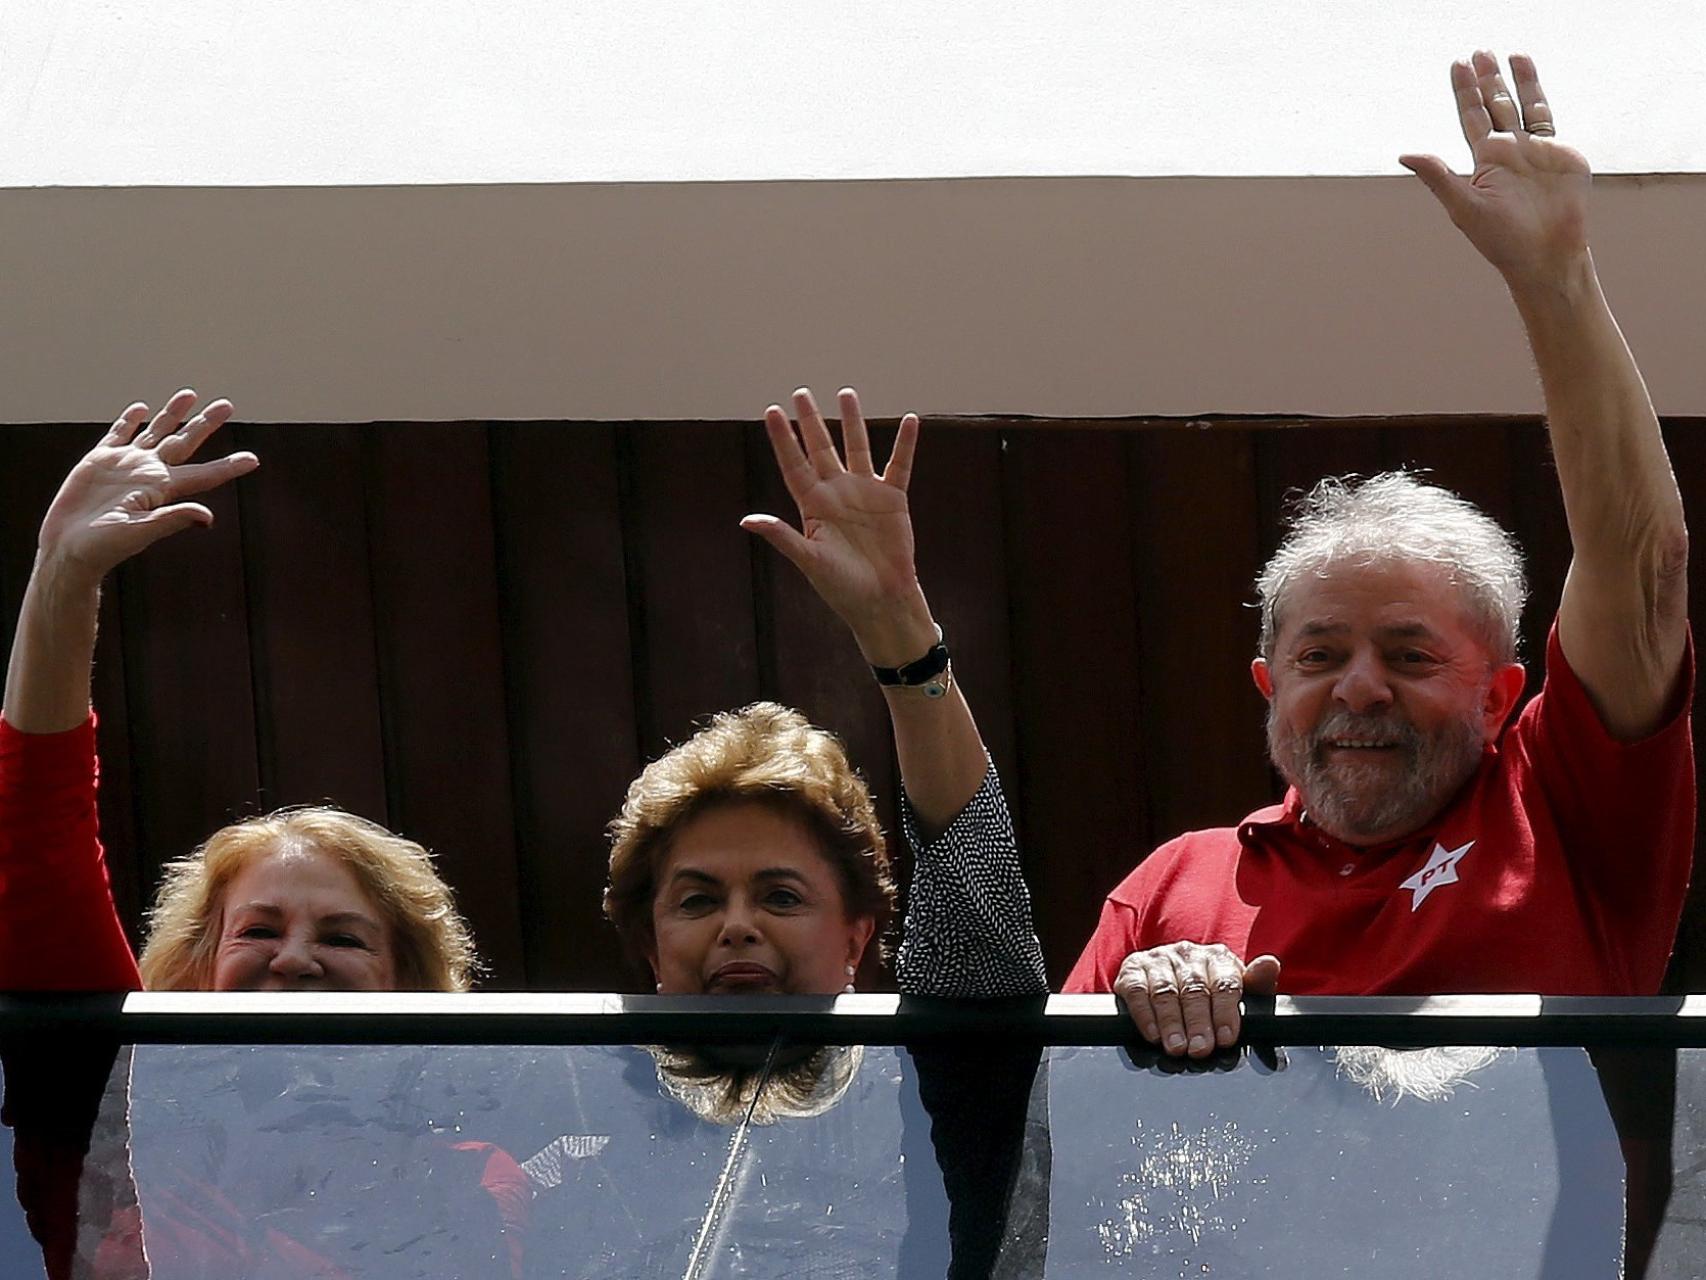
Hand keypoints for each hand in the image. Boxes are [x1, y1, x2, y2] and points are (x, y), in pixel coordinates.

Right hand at [37, 390, 255, 586]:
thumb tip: (208, 518)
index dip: (228, 466)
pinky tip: (142, 409)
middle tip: (226, 404)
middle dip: (205, 423)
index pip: (204, 475)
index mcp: (163, 489)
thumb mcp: (141, 532)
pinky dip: (130, 421)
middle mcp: (149, 473)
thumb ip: (172, 519)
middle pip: (184, 442)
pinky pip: (119, 435)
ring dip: (173, 414)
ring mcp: (126, 464)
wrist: (69, 548)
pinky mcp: (99, 461)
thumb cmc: (105, 547)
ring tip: (189, 395)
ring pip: (156, 431)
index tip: (253, 460)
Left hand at [741, 387, 934, 666]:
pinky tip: (911, 421)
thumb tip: (747, 521)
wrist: (880, 600)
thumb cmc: (841, 587)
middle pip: (821, 448)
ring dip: (853, 421)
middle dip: (811, 421)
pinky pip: (899, 465)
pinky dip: (905, 444)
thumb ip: (781, 536)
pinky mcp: (893, 499)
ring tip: (846, 393)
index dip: (783, 439)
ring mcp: (865, 493)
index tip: (772, 411)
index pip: (794, 464)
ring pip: (857, 448)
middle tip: (801, 392)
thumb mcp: (809, 560)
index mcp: (813, 506)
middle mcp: (837, 493)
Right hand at [1113, 943, 1280, 1058]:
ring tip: (1177, 1048)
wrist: (1170, 977)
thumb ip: (1257, 984)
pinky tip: (1153, 1034)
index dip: (1225, 1012)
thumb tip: (1270, 964)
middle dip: (1198, 1022)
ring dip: (1171, 1022)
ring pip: (1165, 991)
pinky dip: (1144, 1014)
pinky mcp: (1132, 969)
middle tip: (1200, 1049)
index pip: (1224, 982)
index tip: (1225, 1038)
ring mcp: (1158, 959)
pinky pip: (1136, 991)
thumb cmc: (1210, 992)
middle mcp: (1187, 954)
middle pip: (1194, 989)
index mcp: (1217, 958)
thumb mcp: (1239, 990)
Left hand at [1399, 52, 1590, 288]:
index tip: (1457, 65)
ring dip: (1512, 81)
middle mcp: (1505, 152)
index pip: (1469, 117)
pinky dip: (1537, 93)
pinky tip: (1528, 73)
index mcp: (1482, 162)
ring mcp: (1532, 149)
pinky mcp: (1558, 151)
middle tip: (1477, 52)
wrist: (1545, 252)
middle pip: (1492, 106)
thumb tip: (1403, 153)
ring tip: (1506, 53)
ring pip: (1520, 105)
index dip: (1463, 92)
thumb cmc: (1501, 238)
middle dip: (1485, 80)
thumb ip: (1437, 176)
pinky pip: (1545, 115)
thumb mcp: (1464, 205)